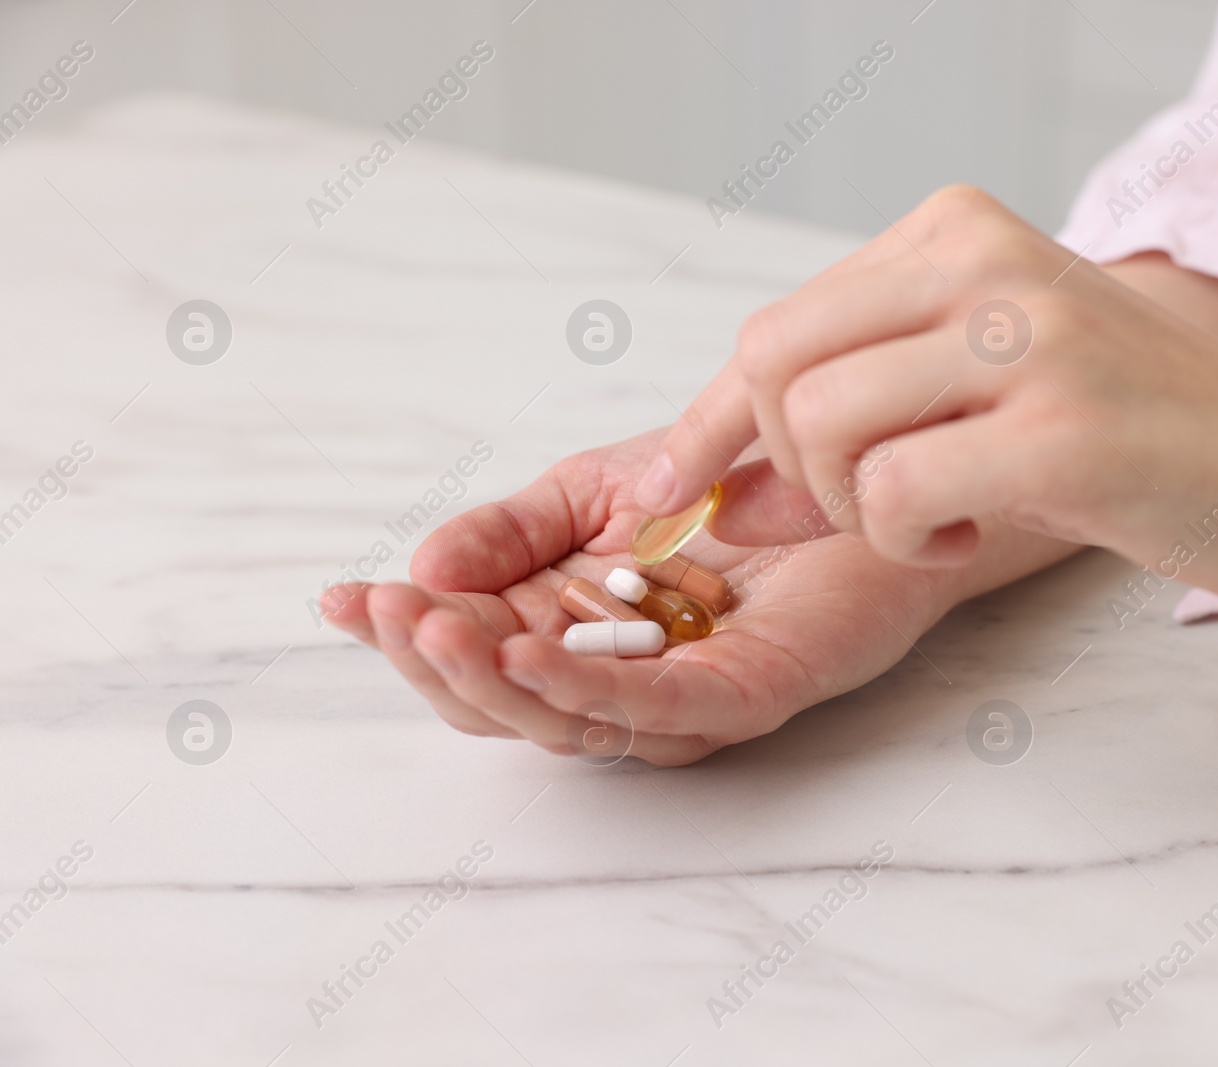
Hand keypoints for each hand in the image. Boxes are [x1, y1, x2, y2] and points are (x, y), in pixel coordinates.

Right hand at [321, 430, 955, 765]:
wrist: (852, 464)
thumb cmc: (736, 484)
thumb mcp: (597, 487)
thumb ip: (513, 529)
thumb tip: (423, 566)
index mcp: (578, 633)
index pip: (475, 654)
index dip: (403, 633)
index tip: (338, 597)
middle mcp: (622, 679)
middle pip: (508, 703)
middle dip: (433, 662)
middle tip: (380, 612)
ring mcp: (682, 697)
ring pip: (568, 719)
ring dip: (491, 681)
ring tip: (429, 630)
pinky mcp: (747, 694)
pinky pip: (656, 707)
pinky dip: (585, 686)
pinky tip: (526, 651)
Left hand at [636, 185, 1217, 607]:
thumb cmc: (1132, 438)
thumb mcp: (976, 401)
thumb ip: (850, 425)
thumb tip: (712, 490)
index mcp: (954, 233)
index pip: (776, 329)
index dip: (712, 427)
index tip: (672, 495)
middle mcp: (983, 257)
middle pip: (775, 367)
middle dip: (786, 469)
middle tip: (871, 505)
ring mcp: (1025, 333)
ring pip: (822, 427)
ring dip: (856, 509)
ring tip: (940, 515)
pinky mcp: (1061, 422)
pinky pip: (893, 493)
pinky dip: (910, 540)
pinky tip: (977, 532)